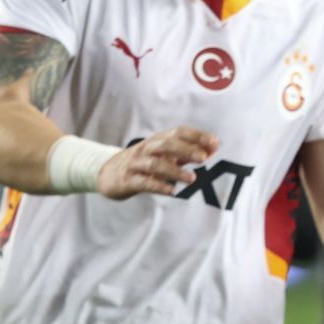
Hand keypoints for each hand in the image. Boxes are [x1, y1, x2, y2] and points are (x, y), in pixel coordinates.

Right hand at [97, 127, 218, 199]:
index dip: (197, 135)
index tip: (215, 142)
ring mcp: (137, 163)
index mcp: (159, 139)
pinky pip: (144, 182)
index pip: (179, 132)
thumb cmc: (145, 163)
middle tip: (204, 158)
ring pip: (156, 164)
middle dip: (186, 150)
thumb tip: (213, 149)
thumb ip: (188, 152)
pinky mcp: (128, 179)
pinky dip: (158, 185)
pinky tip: (171, 191)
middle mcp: (148, 148)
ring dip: (175, 171)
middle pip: (167, 144)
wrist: (108, 172)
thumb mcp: (165, 155)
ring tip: (192, 179)